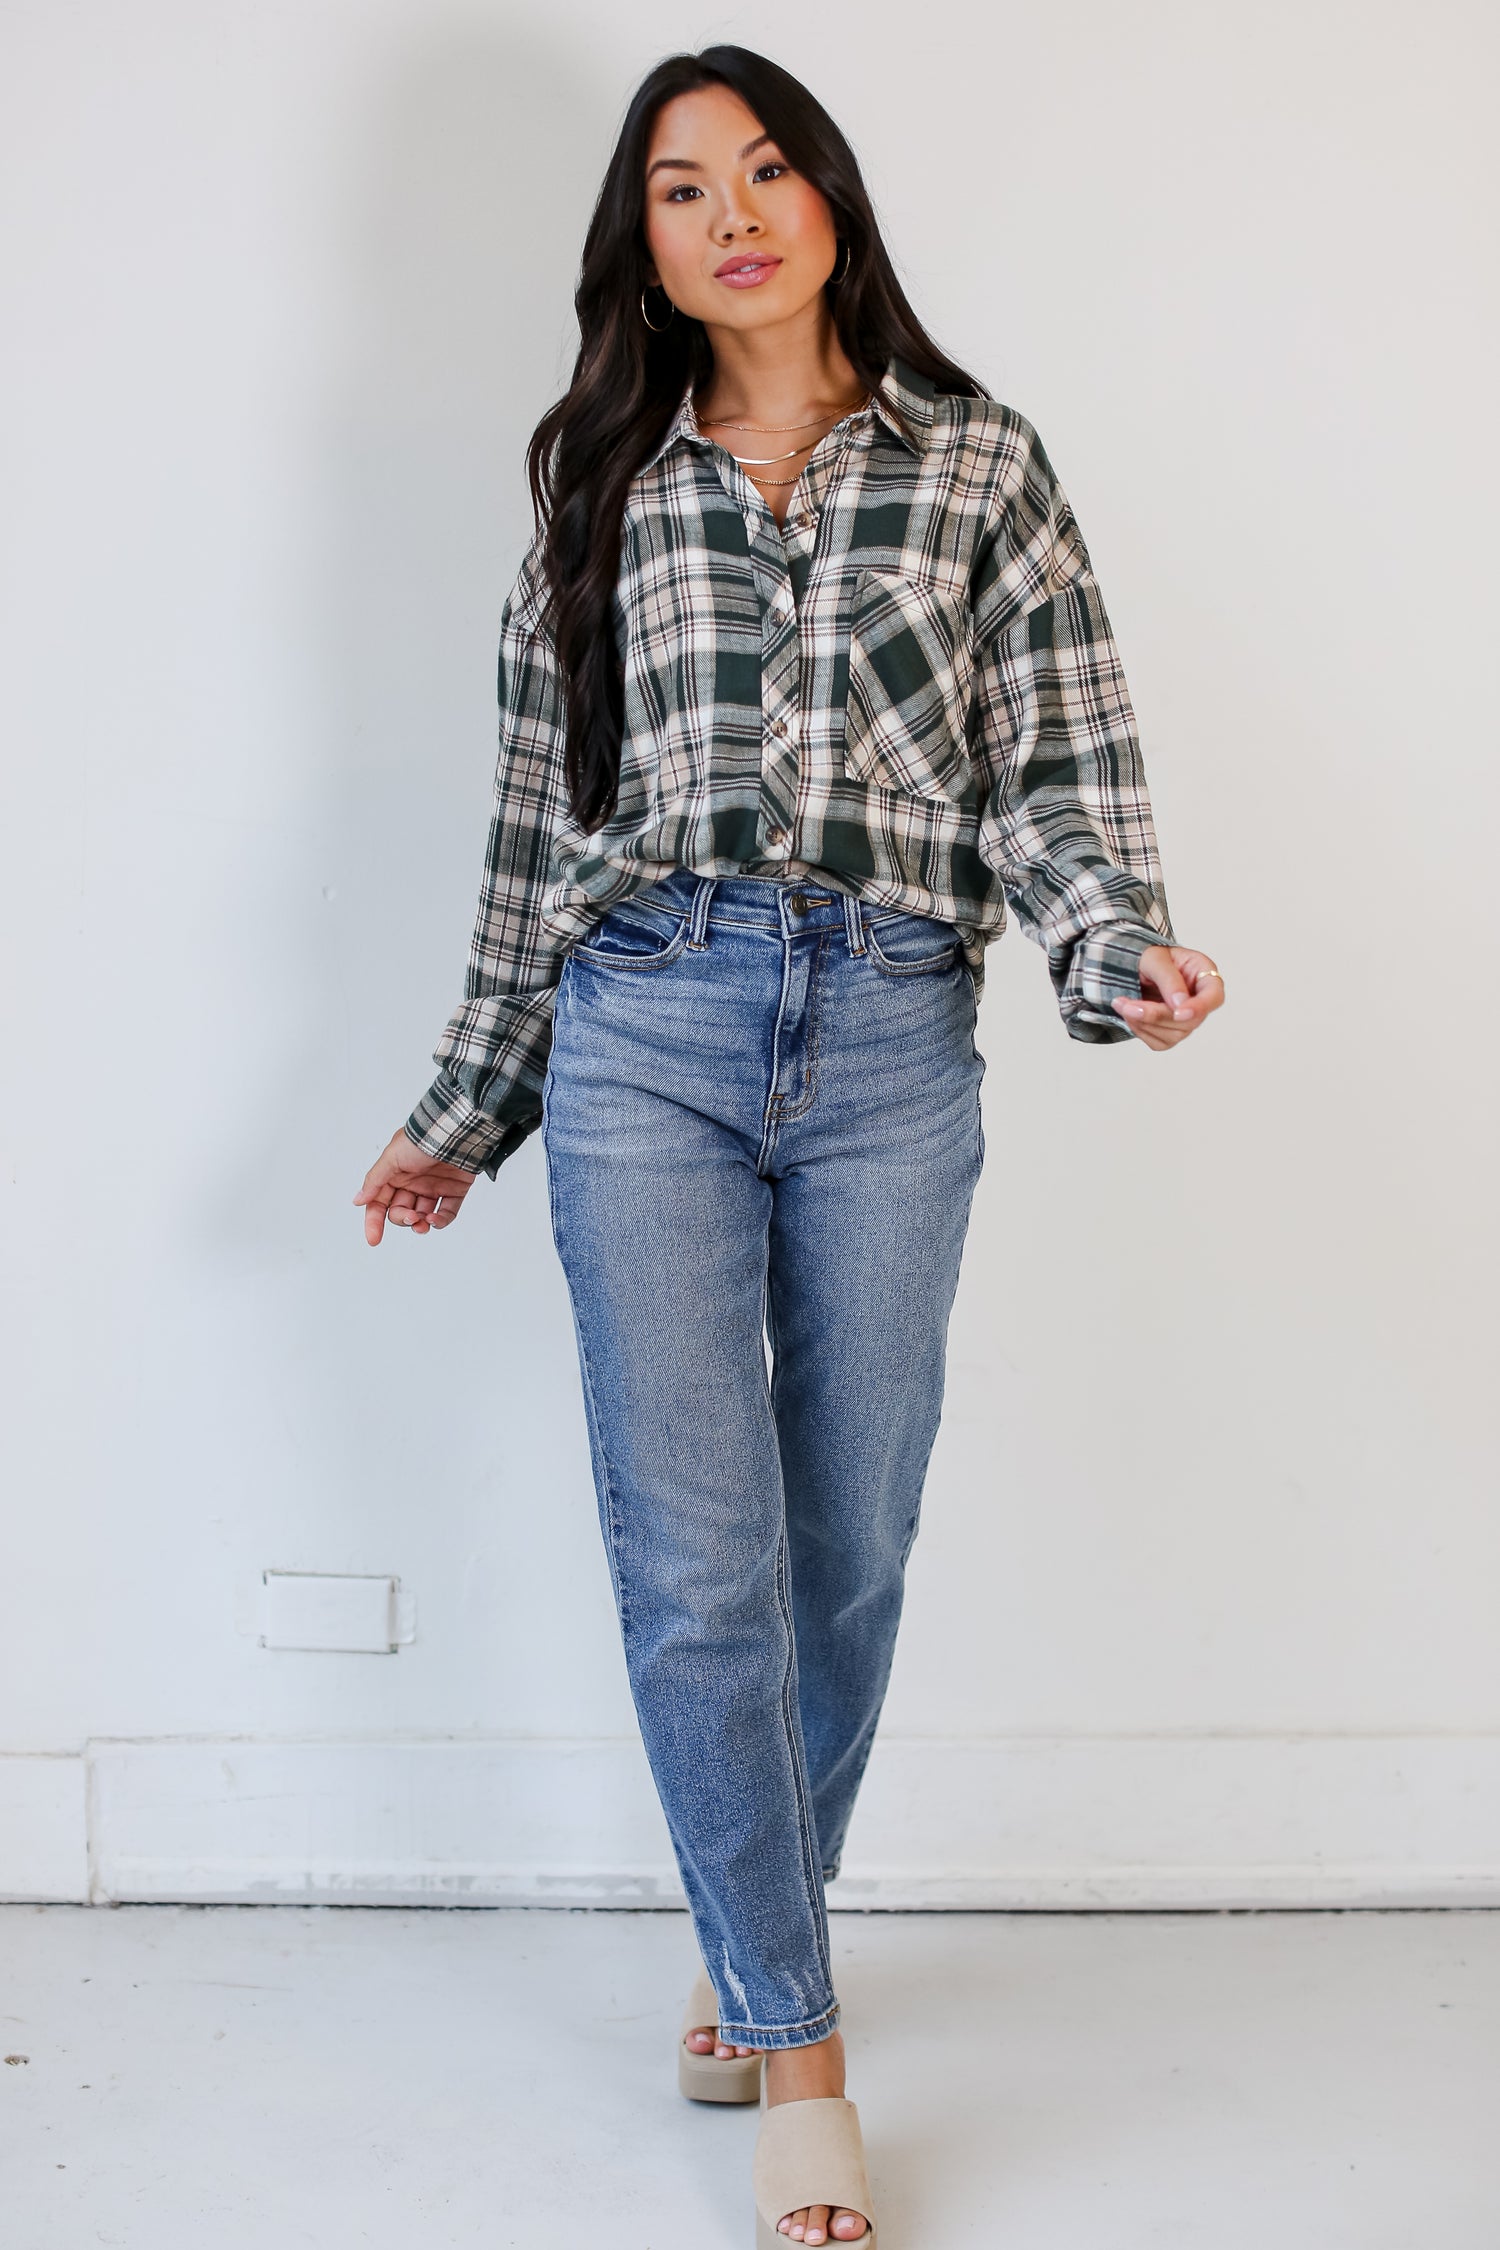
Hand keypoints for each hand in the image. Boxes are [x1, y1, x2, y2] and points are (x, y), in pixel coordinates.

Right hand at [353, 1129, 478, 1244]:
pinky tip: (436, 1219)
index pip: (379, 1203)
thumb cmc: (421, 1140)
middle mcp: (413, 1182)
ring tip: (424, 1223)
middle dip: (403, 1219)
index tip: (374, 1239)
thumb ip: (375, 1180)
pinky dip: (441, 1220)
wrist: (455, 1132)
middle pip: (401, 1211)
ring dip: (421, 1224)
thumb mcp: (391, 1158)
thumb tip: (358, 1201)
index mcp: (394, 1175)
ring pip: (423, 1215)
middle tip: (410, 1217)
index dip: (374, 1221)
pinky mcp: (455, 1190)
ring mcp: (434, 1187)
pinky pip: (447, 1212)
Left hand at [1112, 946, 1223, 1049]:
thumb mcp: (1155, 958)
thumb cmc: (1149, 956)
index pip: (1214, 996)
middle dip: (1156, 1015)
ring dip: (1143, 1022)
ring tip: (1122, 1004)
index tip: (1178, 1013)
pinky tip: (1130, 1014)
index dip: (1199, 1008)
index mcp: (1204, 975)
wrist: (1133, 967)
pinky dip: (1140, 1030)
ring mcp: (1187, 1019)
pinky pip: (1159, 1042)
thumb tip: (1179, 1004)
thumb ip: (1169, 978)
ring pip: (1173, 1035)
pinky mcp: (1171, 1032)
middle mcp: (1200, 999)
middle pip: (1190, 1022)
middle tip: (1127, 1005)